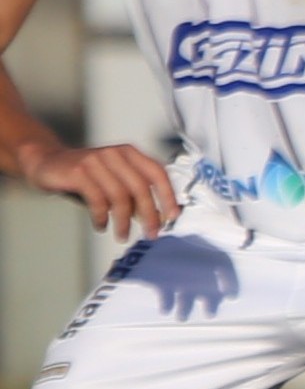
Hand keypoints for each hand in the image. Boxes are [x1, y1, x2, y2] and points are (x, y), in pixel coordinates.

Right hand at [9, 138, 177, 238]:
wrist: (47, 160)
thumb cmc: (85, 175)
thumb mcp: (114, 180)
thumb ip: (133, 193)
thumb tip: (156, 217)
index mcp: (130, 153)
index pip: (157, 173)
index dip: (168, 195)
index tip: (173, 216)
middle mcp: (115, 154)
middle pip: (141, 188)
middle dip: (150, 215)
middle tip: (152, 234)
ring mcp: (96, 161)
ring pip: (119, 196)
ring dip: (124, 221)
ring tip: (122, 235)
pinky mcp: (78, 171)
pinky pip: (97, 199)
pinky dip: (101, 216)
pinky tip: (102, 225)